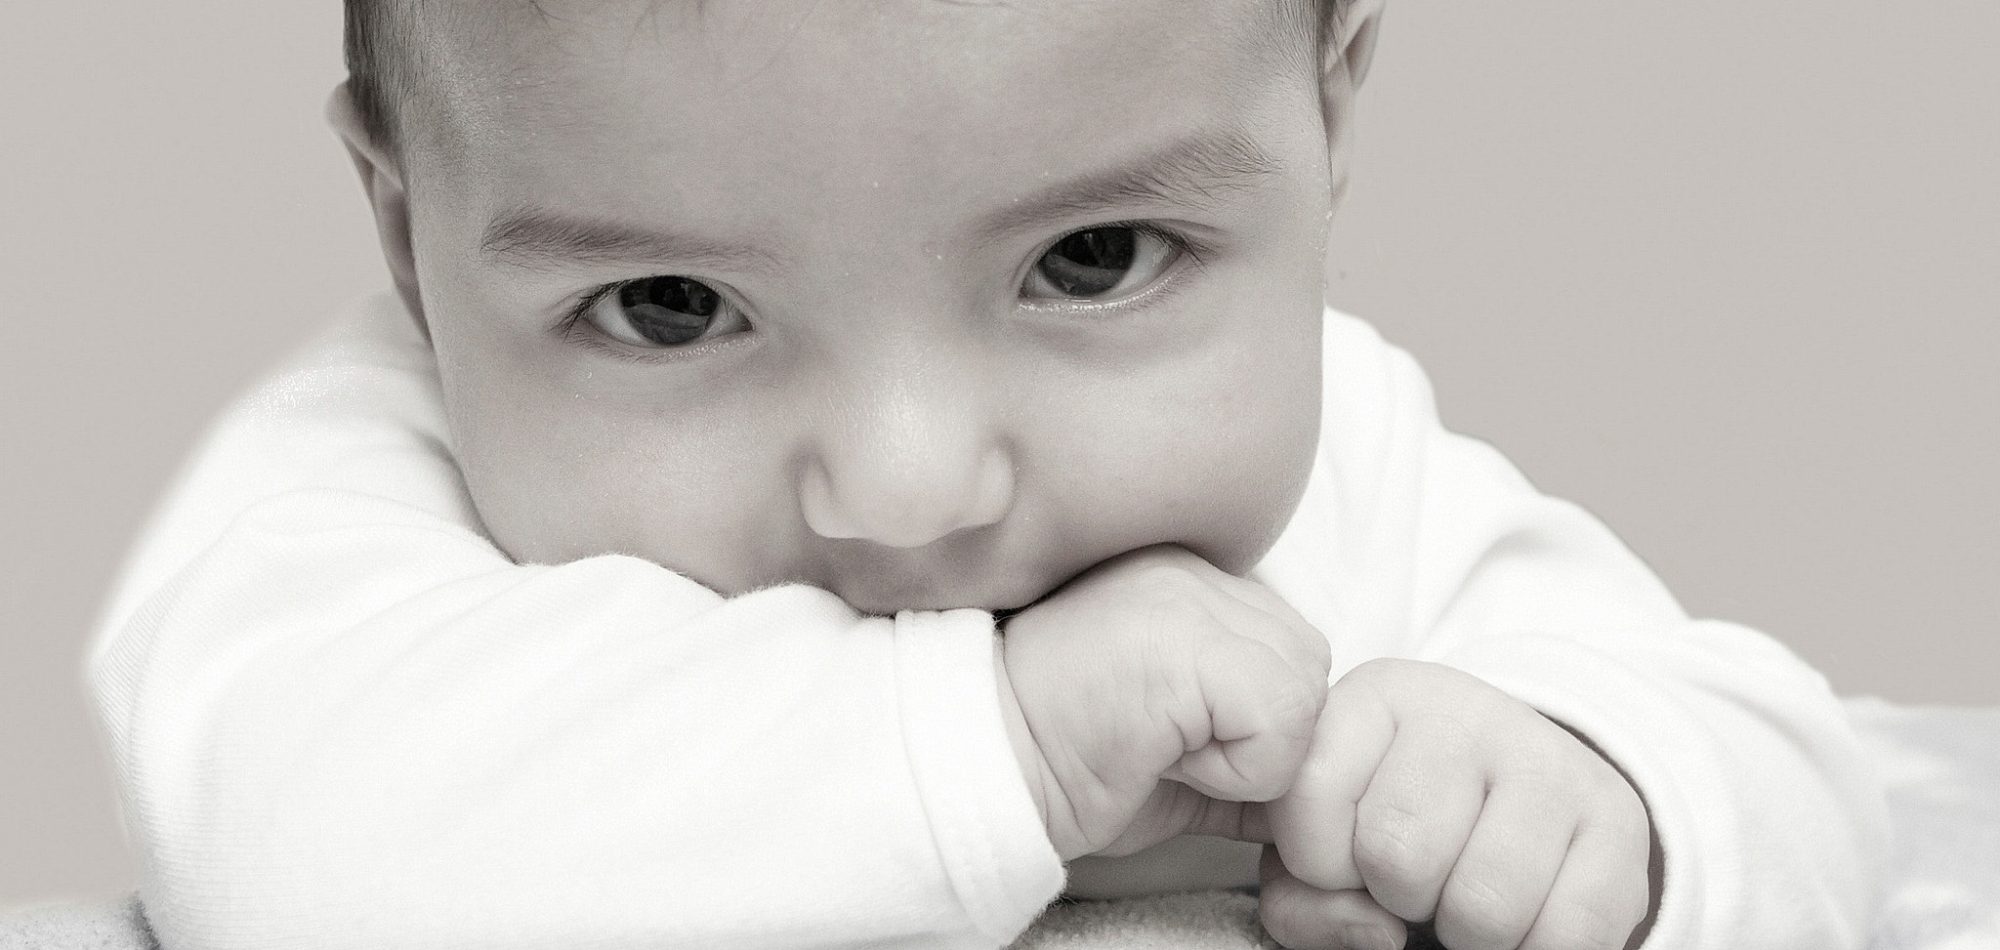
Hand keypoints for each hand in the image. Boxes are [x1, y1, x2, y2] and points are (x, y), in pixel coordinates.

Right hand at [996, 544, 1331, 859]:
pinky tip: (1164, 758)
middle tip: (1172, 753)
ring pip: (1304, 691)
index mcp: (1189, 582)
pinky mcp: (1187, 640)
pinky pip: (1281, 717)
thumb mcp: (1173, 755)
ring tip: (1165, 752)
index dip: (1256, 724)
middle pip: (1309, 667)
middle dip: (1263, 736)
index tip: (1175, 749)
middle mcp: (1193, 571)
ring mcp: (1189, 595)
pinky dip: (1240, 767)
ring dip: (1250, 752)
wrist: (978, 768)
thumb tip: (1311, 792)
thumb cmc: (1061, 764)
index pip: (1291, 654)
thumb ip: (1244, 751)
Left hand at [1260, 659, 1654, 949]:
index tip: (1344, 854)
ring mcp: (1551, 758)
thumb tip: (1376, 932)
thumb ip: (1303, 894)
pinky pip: (1567, 934)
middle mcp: (1466, 709)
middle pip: (1398, 856)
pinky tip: (1521, 917)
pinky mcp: (1618, 818)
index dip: (1318, 862)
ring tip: (1465, 893)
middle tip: (1417, 878)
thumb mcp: (1322, 844)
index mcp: (1376, 696)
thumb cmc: (1391, 828)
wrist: (1515, 801)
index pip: (1308, 799)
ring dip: (1466, 931)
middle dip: (1397, 896)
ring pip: (1484, 906)